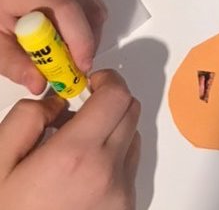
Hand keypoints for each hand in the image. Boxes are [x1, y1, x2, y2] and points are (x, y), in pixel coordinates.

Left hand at [0, 0, 106, 92]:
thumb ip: (13, 63)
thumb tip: (39, 83)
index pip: (65, 8)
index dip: (80, 40)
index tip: (81, 65)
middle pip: (87, 8)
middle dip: (86, 42)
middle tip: (73, 66)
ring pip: (95, 3)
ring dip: (88, 31)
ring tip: (65, 46)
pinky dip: (87, 17)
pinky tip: (66, 27)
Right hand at [0, 70, 139, 209]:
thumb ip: (25, 120)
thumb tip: (56, 100)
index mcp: (76, 155)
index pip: (117, 95)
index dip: (106, 80)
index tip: (90, 83)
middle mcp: (108, 172)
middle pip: (131, 111)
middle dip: (110, 101)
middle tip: (79, 113)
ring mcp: (121, 194)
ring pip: (133, 138)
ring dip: (113, 131)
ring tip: (74, 151)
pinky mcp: (126, 209)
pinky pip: (130, 169)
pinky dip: (113, 160)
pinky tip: (80, 177)